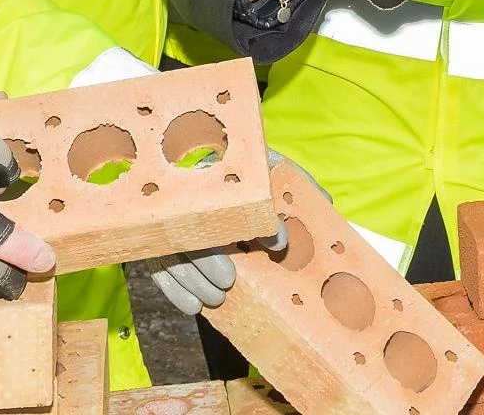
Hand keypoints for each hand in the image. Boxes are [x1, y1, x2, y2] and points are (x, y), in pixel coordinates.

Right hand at [137, 151, 300, 314]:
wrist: (232, 189)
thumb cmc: (264, 186)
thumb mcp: (284, 181)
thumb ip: (302, 190)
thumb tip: (325, 202)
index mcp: (224, 175)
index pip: (235, 196)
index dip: (258, 222)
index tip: (279, 244)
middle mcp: (194, 192)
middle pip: (191, 224)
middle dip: (208, 255)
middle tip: (229, 280)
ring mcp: (173, 219)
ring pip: (171, 248)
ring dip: (191, 277)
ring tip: (216, 297)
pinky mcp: (161, 242)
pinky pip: (158, 265)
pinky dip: (174, 288)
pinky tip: (193, 306)